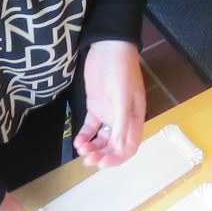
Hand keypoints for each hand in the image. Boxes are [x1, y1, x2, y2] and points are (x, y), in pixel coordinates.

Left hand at [75, 41, 144, 167]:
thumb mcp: (123, 97)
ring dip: (92, 148)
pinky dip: (84, 137)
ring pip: (101, 140)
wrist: (108, 47)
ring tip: (81, 150)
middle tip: (88, 159)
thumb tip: (121, 147)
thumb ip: (121, 122)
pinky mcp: (95, 107)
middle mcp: (121, 120)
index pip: (129, 146)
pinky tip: (78, 141)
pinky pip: (90, 128)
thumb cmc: (121, 70)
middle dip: (102, 155)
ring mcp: (107, 114)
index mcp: (134, 118)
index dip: (117, 158)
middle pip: (113, 146)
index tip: (103, 162)